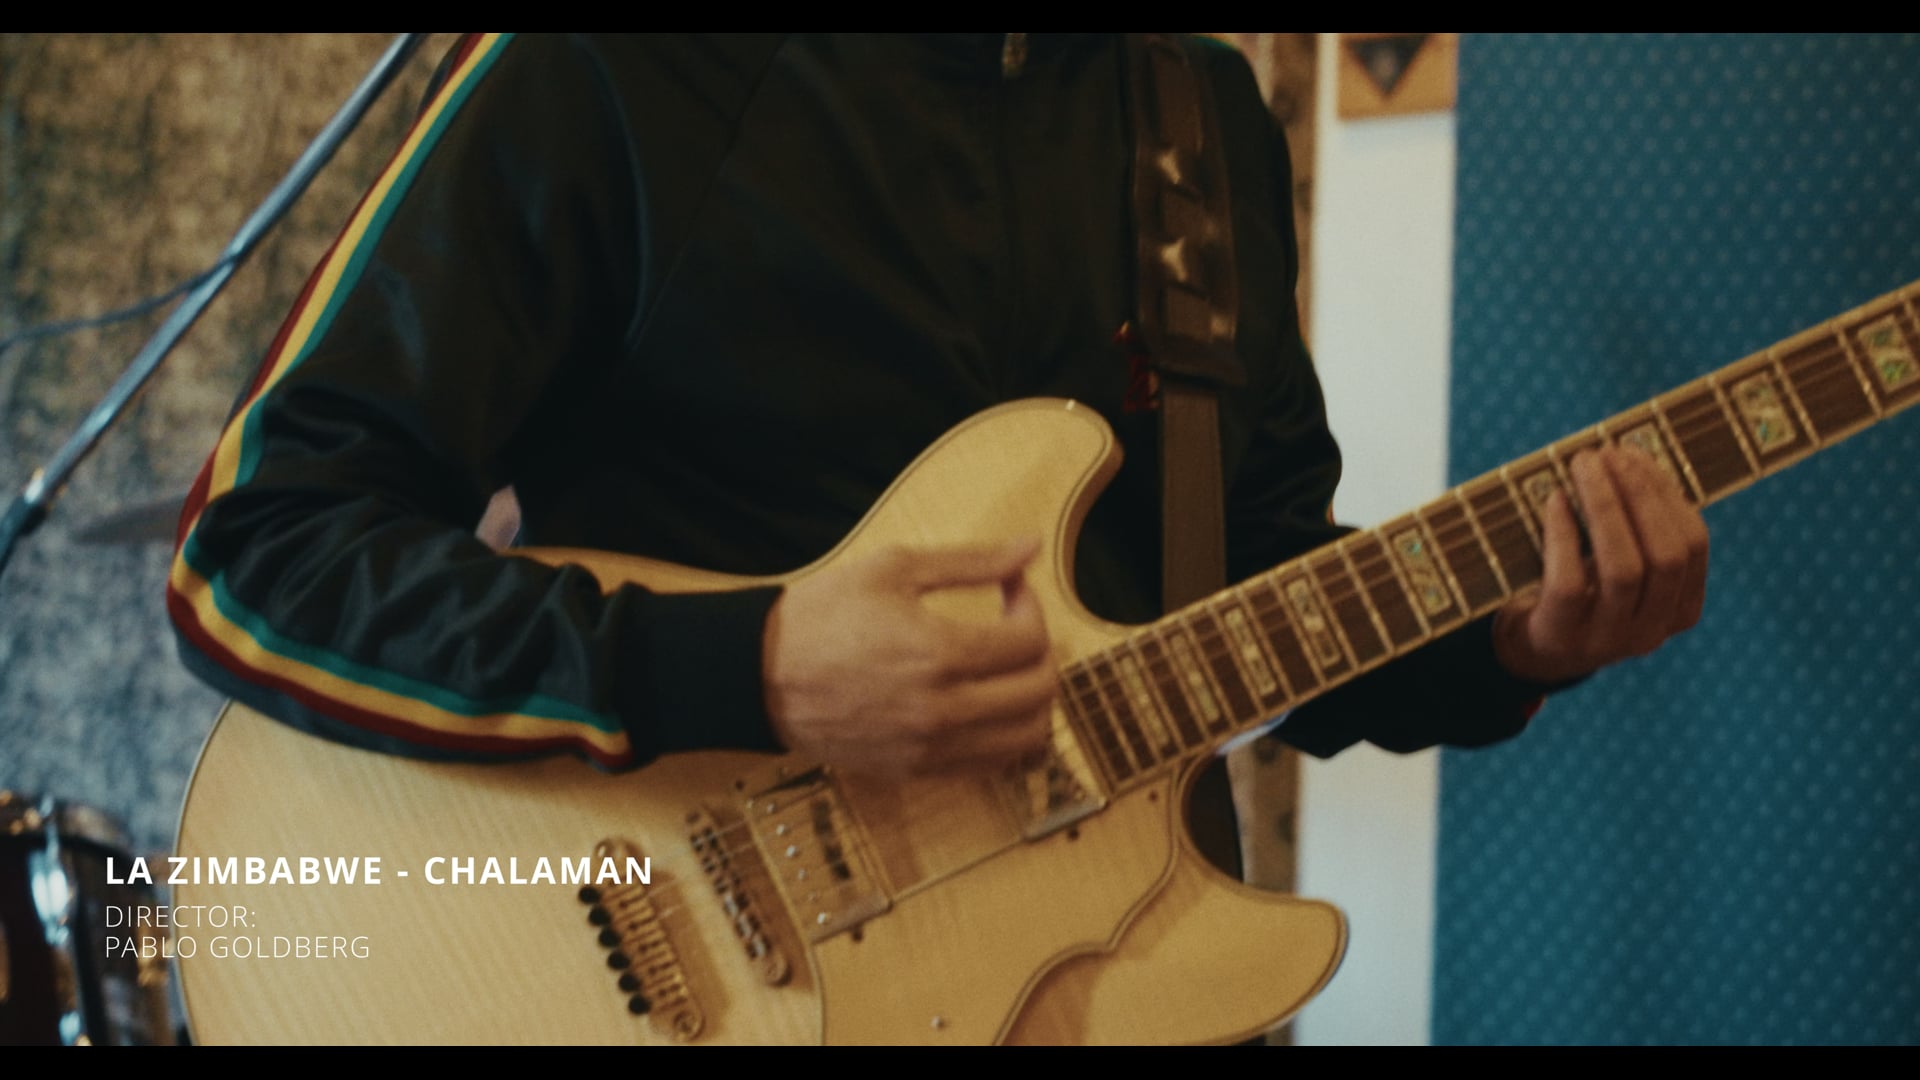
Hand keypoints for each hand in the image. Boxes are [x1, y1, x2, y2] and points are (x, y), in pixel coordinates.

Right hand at [760, 538, 1056, 778]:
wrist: (759, 675)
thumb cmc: (821, 615)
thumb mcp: (895, 568)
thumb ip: (972, 561)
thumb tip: (1029, 549)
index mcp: (938, 653)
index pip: (1029, 642)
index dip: (1032, 607)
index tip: (1012, 590)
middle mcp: (941, 710)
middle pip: (1039, 691)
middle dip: (1041, 652)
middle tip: (1014, 627)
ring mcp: (930, 748)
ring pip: (1026, 738)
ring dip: (1032, 699)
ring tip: (1007, 670)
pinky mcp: (916, 771)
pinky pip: (991, 765)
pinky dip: (1006, 734)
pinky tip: (985, 702)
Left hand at [1492, 446, 1709, 685]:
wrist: (1531, 649)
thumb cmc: (1581, 590)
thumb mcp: (1618, 565)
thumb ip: (1635, 524)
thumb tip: (1628, 454)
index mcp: (1681, 610)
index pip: (1692, 545)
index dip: (1666, 494)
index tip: (1635, 454)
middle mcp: (1653, 631)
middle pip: (1665, 555)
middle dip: (1639, 495)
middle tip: (1606, 454)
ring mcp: (1608, 641)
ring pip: (1624, 569)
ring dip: (1605, 506)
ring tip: (1582, 466)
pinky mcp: (1561, 638)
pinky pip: (1568, 582)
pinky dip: (1563, 534)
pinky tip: (1554, 501)